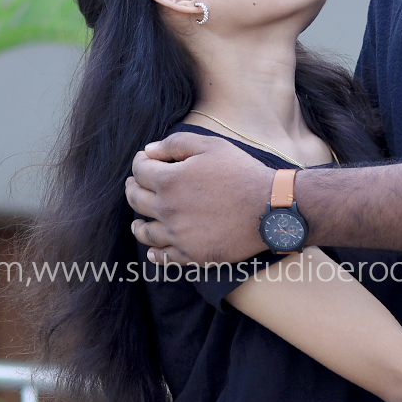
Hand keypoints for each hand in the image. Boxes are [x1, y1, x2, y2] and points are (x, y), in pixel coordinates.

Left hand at [127, 132, 269, 265]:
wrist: (269, 208)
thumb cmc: (241, 173)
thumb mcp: (211, 146)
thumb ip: (176, 144)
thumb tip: (149, 150)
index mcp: (169, 181)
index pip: (139, 171)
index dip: (139, 162)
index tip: (144, 160)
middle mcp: (167, 210)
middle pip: (135, 200)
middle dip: (132, 189)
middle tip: (134, 186)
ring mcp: (178, 235)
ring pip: (144, 232)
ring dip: (138, 224)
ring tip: (138, 221)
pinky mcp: (191, 254)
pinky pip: (164, 257)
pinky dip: (155, 253)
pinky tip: (153, 251)